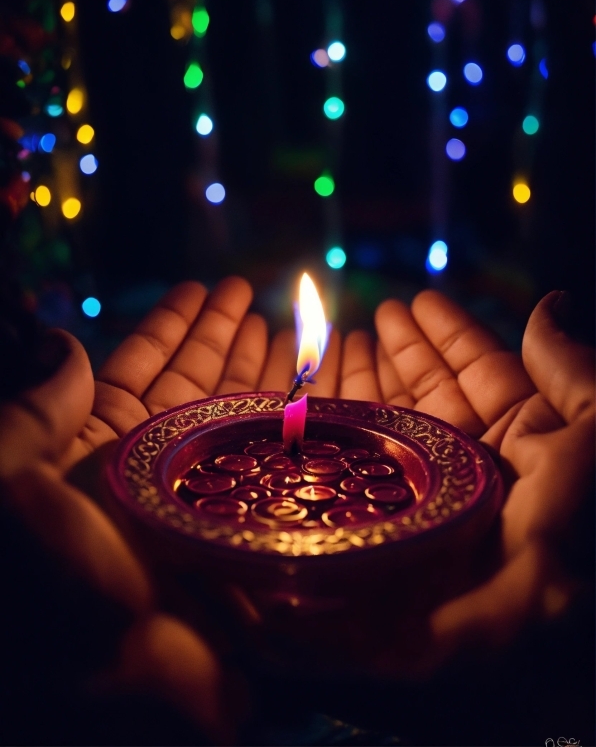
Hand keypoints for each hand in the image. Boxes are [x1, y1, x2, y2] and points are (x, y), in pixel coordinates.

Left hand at [0, 276, 265, 740]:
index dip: (172, 327)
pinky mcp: (249, 539)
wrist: (101, 703)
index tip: (205, 287)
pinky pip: (279, 473)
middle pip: (197, 390)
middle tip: (261, 297)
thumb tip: (62, 343)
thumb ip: (36, 413)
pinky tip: (314, 396)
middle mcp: (152, 477)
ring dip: (266, 375)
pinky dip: (295, 431)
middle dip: (226, 340)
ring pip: (242, 425)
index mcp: (94, 456)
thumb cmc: (46, 589)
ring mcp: (206, 509)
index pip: (137, 372)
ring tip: (293, 329)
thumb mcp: (12, 482)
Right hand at [342, 290, 593, 673]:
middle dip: (406, 352)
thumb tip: (550, 302)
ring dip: (373, 381)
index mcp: (532, 438)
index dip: (450, 334)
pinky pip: (364, 465)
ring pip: (398, 424)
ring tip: (345, 340)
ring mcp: (434, 494)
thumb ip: (570, 371)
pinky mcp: (391, 523)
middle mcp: (479, 464)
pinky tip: (322, 400)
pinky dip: (344, 429)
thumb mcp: (594, 437)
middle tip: (376, 313)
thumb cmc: (580, 532)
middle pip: (434, 393)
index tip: (418, 300)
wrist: (550, 648)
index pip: (484, 371)